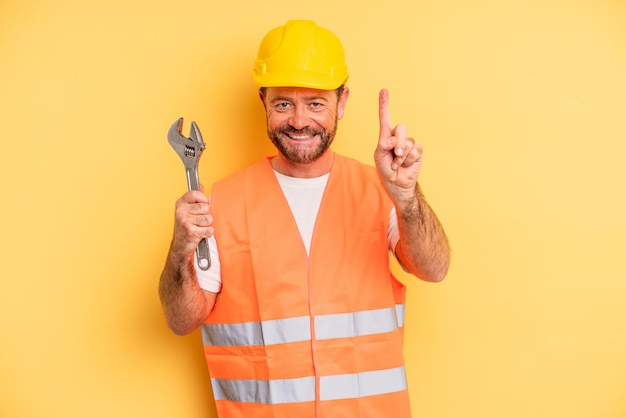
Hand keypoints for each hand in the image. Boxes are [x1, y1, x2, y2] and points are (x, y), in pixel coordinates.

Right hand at [171, 189, 213, 261]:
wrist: (181, 246)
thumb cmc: (187, 227)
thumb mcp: (188, 210)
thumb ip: (195, 198)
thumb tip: (200, 184)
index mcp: (180, 203)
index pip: (196, 194)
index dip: (203, 200)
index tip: (202, 207)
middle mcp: (181, 211)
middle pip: (206, 207)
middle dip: (206, 215)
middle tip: (198, 221)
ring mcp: (185, 221)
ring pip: (209, 219)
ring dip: (207, 225)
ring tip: (199, 228)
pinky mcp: (191, 232)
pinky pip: (209, 229)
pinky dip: (208, 233)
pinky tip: (200, 234)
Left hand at [374, 89, 422, 203]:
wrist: (396, 182)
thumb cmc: (385, 168)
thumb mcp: (379, 155)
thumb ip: (384, 144)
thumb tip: (395, 140)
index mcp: (386, 135)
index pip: (385, 117)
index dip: (384, 104)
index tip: (383, 90)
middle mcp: (398, 136)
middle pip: (400, 128)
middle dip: (396, 143)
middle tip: (394, 154)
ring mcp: (409, 143)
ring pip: (408, 141)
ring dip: (401, 156)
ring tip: (397, 163)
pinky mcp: (418, 151)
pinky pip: (415, 150)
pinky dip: (409, 160)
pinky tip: (406, 165)